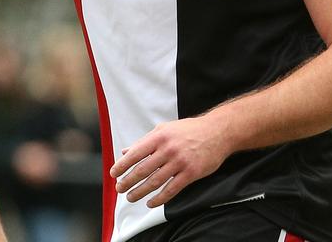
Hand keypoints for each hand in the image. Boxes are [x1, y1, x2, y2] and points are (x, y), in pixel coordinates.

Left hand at [110, 116, 229, 207]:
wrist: (217, 132)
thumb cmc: (189, 130)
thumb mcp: (164, 129)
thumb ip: (144, 141)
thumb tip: (126, 151)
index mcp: (159, 137)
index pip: (135, 153)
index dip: (122, 165)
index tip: (113, 174)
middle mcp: (168, 149)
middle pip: (142, 170)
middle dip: (128, 181)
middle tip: (119, 189)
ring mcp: (179, 162)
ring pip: (155, 182)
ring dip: (140, 192)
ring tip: (131, 197)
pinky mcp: (191, 173)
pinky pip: (172, 189)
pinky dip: (159, 199)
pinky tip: (151, 202)